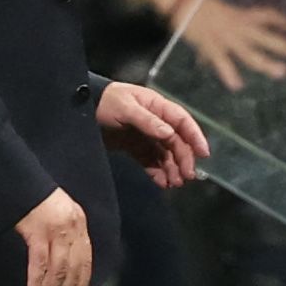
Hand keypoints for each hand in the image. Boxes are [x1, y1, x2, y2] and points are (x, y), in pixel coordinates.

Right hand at [14, 187, 92, 285]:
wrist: (20, 181)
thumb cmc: (36, 198)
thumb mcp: (60, 212)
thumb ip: (65, 235)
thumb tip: (63, 262)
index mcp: (79, 224)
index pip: (85, 261)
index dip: (82, 283)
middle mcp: (72, 228)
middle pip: (72, 269)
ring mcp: (55, 230)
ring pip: (58, 270)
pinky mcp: (37, 232)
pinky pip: (40, 263)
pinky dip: (37, 281)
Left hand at [95, 80, 209, 188]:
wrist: (81, 108)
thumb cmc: (105, 102)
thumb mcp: (125, 109)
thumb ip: (147, 121)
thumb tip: (169, 134)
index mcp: (157, 106)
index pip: (182, 122)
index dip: (195, 137)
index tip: (204, 154)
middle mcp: (155, 121)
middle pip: (176, 142)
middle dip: (183, 159)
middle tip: (188, 176)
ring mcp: (145, 135)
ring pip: (165, 154)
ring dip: (172, 169)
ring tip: (175, 183)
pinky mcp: (134, 147)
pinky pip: (150, 161)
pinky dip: (157, 172)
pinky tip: (162, 183)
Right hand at [171, 0, 285, 90]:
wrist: (184, 1)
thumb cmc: (200, 7)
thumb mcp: (218, 13)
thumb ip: (224, 29)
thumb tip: (221, 45)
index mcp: (241, 16)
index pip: (268, 16)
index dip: (283, 21)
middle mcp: (239, 27)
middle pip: (268, 37)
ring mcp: (227, 38)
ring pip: (251, 52)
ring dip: (267, 63)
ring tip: (282, 72)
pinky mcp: (213, 47)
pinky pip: (223, 62)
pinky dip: (229, 74)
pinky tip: (237, 86)